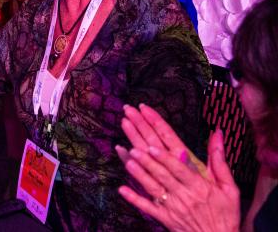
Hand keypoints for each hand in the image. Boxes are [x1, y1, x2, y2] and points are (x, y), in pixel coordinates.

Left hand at [117, 104, 239, 231]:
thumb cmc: (226, 213)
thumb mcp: (229, 188)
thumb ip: (219, 160)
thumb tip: (217, 133)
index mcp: (199, 186)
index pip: (179, 169)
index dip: (165, 158)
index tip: (152, 147)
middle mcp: (184, 196)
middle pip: (163, 175)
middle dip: (147, 160)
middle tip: (133, 147)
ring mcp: (173, 208)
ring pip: (153, 189)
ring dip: (140, 175)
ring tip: (128, 161)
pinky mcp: (166, 219)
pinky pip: (148, 208)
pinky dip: (135, 199)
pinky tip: (122, 189)